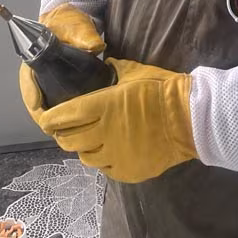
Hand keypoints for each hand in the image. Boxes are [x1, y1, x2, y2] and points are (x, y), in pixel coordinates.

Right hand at [18, 5, 104, 128]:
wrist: (74, 22)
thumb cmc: (71, 22)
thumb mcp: (77, 25)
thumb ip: (85, 34)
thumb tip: (95, 47)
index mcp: (35, 54)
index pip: (27, 77)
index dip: (30, 93)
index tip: (37, 106)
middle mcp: (37, 69)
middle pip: (32, 95)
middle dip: (41, 113)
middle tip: (53, 127)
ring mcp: (45, 78)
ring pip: (42, 101)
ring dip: (49, 115)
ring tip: (61, 129)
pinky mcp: (56, 84)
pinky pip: (52, 101)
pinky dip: (58, 113)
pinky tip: (70, 121)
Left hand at [36, 57, 195, 183]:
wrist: (189, 118)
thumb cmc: (161, 89)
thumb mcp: (132, 71)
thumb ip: (111, 71)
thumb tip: (103, 66)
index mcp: (101, 106)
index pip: (61, 117)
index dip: (49, 118)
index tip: (47, 115)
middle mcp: (103, 134)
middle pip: (67, 140)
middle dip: (63, 133)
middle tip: (67, 126)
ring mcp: (114, 156)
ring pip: (84, 156)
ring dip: (83, 146)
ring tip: (91, 138)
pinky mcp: (126, 171)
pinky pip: (104, 168)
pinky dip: (103, 159)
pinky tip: (110, 150)